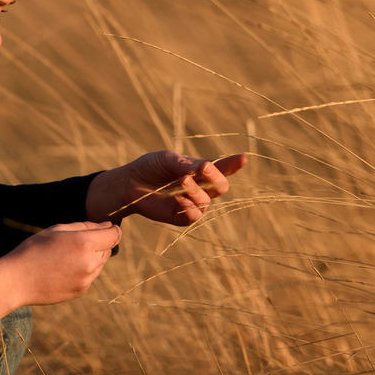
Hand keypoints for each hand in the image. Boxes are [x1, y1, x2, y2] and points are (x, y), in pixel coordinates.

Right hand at [0, 221, 121, 326]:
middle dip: (99, 243)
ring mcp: (86, 279)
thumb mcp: (58, 229)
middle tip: (75, 242)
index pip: (114, 235)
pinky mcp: (81, 290)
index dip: (112, 229)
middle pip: (108, 249)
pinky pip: (90, 277)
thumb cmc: (35, 249)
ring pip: (100, 264)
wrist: (17, 280)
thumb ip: (86, 226)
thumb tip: (107, 226)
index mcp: (84, 243)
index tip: (106, 227)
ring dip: (91, 257)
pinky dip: (83, 271)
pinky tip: (62, 269)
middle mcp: (89, 263)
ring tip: (65, 257)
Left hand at [86, 151, 246, 226]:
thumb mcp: (166, 158)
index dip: (234, 164)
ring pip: (207, 201)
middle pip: (221, 186)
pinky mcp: (181, 217)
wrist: (130, 182)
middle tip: (202, 168)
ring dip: (197, 191)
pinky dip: (189, 206)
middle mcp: (201, 187)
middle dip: (215, 177)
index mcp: (201, 170)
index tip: (243, 158)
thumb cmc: (150, 166)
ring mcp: (193, 203)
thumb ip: (184, 163)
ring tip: (182, 181)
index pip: (223, 168)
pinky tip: (178, 198)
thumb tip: (201, 168)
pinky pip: (194, 216)